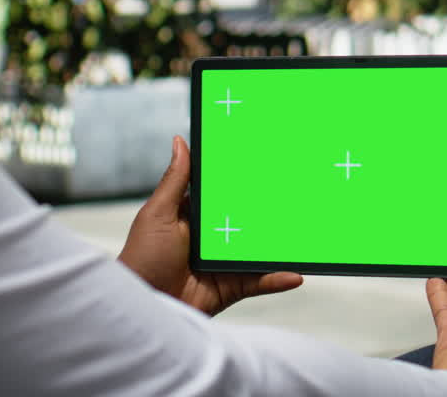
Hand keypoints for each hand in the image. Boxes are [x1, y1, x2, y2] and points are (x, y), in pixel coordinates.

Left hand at [118, 136, 302, 316]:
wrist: (145, 305)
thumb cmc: (142, 257)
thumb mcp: (158, 212)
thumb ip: (175, 180)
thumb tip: (179, 142)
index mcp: (192, 216)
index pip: (220, 195)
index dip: (239, 181)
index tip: (263, 162)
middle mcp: (210, 238)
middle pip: (245, 221)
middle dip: (267, 211)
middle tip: (295, 193)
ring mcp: (223, 263)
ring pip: (257, 250)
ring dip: (279, 245)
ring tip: (303, 232)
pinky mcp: (231, 287)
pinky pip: (259, 281)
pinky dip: (278, 278)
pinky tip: (296, 273)